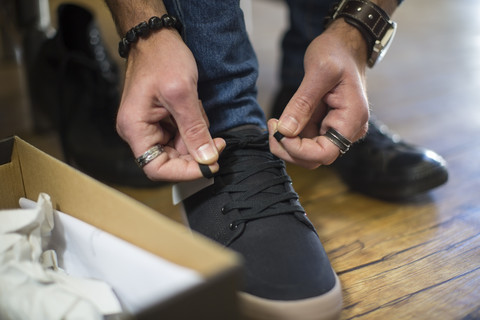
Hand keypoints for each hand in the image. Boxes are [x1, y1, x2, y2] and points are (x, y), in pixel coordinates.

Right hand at [116, 29, 224, 180]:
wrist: (158, 37)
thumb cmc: (163, 58)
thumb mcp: (182, 94)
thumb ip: (195, 130)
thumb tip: (207, 159)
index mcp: (135, 128)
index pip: (157, 169)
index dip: (184, 173)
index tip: (210, 166)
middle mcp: (139, 132)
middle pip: (169, 161)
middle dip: (196, 153)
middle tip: (217, 142)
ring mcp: (149, 127)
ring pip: (179, 149)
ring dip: (196, 136)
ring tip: (200, 112)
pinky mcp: (161, 121)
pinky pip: (181, 135)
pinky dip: (194, 127)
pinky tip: (196, 109)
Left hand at [268, 20, 369, 168]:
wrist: (344, 44)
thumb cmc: (336, 52)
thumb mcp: (319, 71)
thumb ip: (302, 103)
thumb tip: (286, 131)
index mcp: (352, 119)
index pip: (324, 153)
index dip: (297, 150)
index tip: (278, 131)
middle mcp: (347, 130)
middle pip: (314, 158)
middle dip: (288, 148)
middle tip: (272, 125)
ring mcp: (336, 130)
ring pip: (307, 153)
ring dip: (286, 144)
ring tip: (274, 122)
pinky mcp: (325, 126)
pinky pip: (305, 142)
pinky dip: (290, 137)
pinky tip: (280, 121)